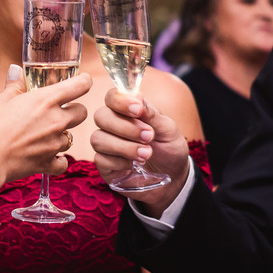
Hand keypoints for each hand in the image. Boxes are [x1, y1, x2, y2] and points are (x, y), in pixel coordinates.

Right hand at [0, 65, 91, 182]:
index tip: (82, 81)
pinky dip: (57, 161)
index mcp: (46, 99)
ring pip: (72, 138)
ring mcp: (54, 144)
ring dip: (62, 136)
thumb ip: (15, 85)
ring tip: (46, 136)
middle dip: (75, 111)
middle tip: (61, 112)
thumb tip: (16, 70)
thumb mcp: (1, 100)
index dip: (84, 81)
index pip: (80, 85)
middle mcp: (56, 120)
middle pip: (82, 113)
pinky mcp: (48, 163)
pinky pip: (62, 164)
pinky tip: (47, 157)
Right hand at [92, 88, 188, 209]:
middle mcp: (112, 126)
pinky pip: (100, 160)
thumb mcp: (168, 129)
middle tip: (149, 136)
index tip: (138, 109)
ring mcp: (106, 146)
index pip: (112, 97)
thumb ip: (152, 114)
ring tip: (147, 154)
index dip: (120, 101)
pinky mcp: (105, 166)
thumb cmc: (168, 147)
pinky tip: (133, 166)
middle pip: (101, 116)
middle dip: (125, 127)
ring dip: (124, 146)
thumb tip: (137, 96)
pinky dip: (119, 162)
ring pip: (98, 139)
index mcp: (126, 111)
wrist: (173, 175)